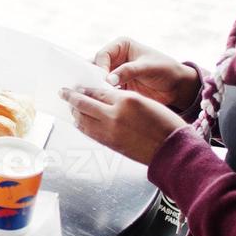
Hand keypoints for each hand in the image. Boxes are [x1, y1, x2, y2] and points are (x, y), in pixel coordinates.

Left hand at [59, 83, 185, 165]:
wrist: (172, 150)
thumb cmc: (165, 124)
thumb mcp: (145, 102)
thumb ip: (123, 98)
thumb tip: (105, 98)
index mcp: (125, 100)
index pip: (97, 91)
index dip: (85, 88)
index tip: (77, 86)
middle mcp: (114, 115)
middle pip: (84, 104)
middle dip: (71, 97)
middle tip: (62, 92)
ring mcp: (110, 132)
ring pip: (83, 120)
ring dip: (74, 112)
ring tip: (70, 106)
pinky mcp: (110, 145)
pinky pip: (89, 132)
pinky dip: (82, 125)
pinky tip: (79, 121)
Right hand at [93, 36, 199, 108]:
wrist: (177, 86)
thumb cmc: (165, 70)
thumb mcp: (148, 68)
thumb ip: (129, 71)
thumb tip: (108, 79)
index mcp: (121, 45)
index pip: (103, 55)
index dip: (100, 67)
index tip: (104, 80)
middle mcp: (116, 57)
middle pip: (97, 67)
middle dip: (95, 78)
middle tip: (94, 90)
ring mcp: (116, 72)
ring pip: (98, 79)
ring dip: (97, 88)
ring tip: (96, 98)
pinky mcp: (118, 86)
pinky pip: (105, 90)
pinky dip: (104, 96)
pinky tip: (104, 103)